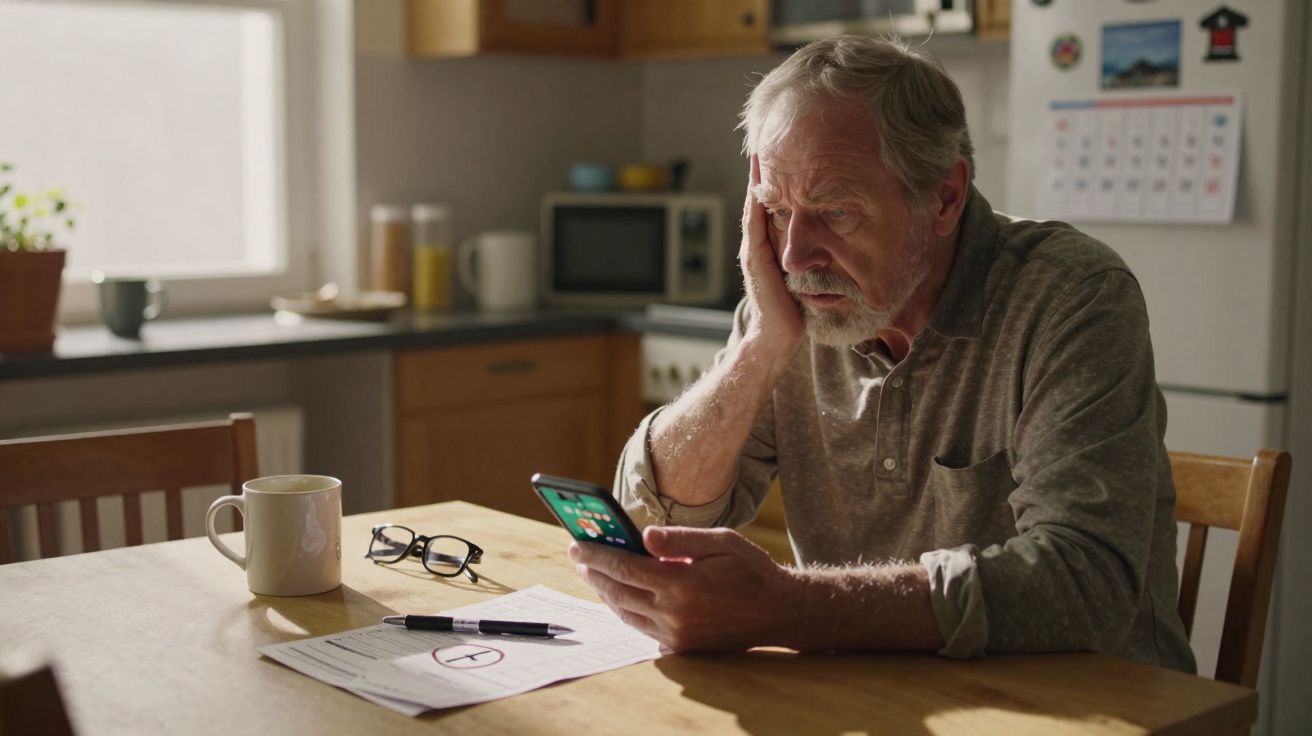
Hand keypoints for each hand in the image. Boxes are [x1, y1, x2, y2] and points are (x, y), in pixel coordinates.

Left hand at [570, 526, 799, 651]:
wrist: (779, 612)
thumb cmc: (751, 571)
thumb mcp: (721, 542)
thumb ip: (679, 539)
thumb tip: (642, 536)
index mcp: (681, 585)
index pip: (625, 568)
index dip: (597, 555)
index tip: (577, 545)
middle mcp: (674, 615)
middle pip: (619, 593)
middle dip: (595, 573)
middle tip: (579, 556)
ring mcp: (676, 635)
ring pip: (626, 613)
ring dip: (606, 593)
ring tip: (595, 573)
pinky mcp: (681, 648)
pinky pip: (642, 628)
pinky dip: (626, 610)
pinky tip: (621, 595)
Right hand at [740, 154, 804, 363]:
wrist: (778, 338)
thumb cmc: (796, 312)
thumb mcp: (809, 276)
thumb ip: (815, 257)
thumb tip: (838, 239)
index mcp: (771, 246)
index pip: (773, 205)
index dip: (776, 180)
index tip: (784, 153)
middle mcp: (758, 243)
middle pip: (760, 198)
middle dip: (763, 170)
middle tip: (768, 138)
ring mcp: (754, 249)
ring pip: (755, 205)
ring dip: (757, 178)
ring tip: (760, 150)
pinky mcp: (755, 257)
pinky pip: (755, 221)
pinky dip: (756, 200)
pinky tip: (760, 182)